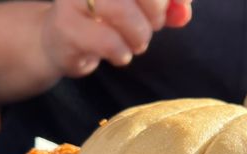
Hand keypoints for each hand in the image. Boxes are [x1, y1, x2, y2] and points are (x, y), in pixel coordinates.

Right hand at [41, 0, 191, 76]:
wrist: (63, 40)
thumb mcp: (142, 8)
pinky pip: (108, 41)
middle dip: (156, 13)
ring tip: (136, 44)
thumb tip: (184, 9)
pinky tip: (120, 55)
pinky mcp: (66, 27)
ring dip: (139, 36)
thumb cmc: (107, 19)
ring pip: (122, 12)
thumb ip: (168, 5)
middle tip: (152, 26)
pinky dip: (122, 53)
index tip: (176, 9)